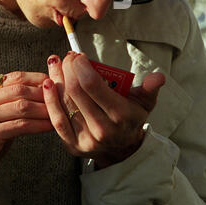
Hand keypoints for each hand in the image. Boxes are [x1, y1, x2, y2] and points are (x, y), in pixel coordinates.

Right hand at [0, 71, 52, 195]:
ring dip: (43, 109)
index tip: (51, 81)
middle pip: (18, 90)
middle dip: (42, 92)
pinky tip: (49, 126)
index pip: (11, 77)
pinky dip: (38, 124)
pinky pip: (20, 126)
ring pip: (21, 107)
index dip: (35, 78)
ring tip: (57, 111)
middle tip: (59, 96)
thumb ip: (5, 98)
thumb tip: (41, 86)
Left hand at [43, 52, 164, 168]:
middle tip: (67, 57)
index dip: (81, 66)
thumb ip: (150, 88)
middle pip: (76, 92)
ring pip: (65, 103)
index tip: (79, 56)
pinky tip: (48, 83)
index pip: (93, 85)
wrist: (122, 148)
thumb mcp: (145, 102)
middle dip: (68, 69)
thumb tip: (158, 77)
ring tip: (55, 63)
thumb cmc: (131, 117)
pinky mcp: (72, 145)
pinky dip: (50, 100)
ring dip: (56, 79)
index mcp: (121, 115)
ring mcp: (86, 139)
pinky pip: (56, 120)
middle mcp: (103, 130)